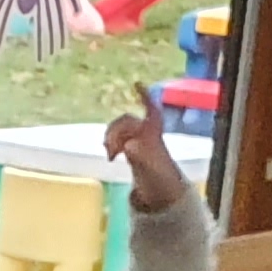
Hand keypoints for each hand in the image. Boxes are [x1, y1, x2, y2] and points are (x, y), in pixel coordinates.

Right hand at [103, 94, 193, 214]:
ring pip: (118, 128)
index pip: (150, 109)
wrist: (160, 186)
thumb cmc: (158, 175)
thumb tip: (129, 146)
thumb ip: (141, 155)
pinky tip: (110, 157)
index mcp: (153, 132)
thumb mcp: (150, 166)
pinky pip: (116, 137)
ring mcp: (136, 136)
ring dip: (111, 139)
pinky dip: (111, 145)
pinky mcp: (129, 144)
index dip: (145, 96)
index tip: (136, 84)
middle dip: (116, 133)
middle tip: (111, 152)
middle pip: (126, 121)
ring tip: (111, 156)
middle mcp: (145, 130)